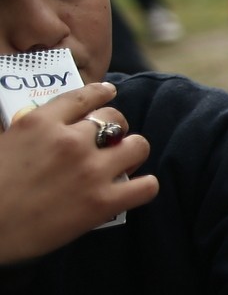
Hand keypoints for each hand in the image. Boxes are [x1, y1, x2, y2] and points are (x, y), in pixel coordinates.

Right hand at [0, 82, 158, 263]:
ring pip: (138, 146)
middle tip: (109, 142)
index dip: (100, 93)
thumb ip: (30, 132)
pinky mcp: (103, 202)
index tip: (109, 92)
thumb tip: (50, 129)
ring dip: (132, 153)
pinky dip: (144, 186)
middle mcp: (70, 141)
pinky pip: (146, 186)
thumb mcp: (3, 145)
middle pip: (115, 119)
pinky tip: (133, 189)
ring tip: (122, 164)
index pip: (82, 97)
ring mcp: (90, 171)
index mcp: (39, 123)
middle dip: (116, 128)